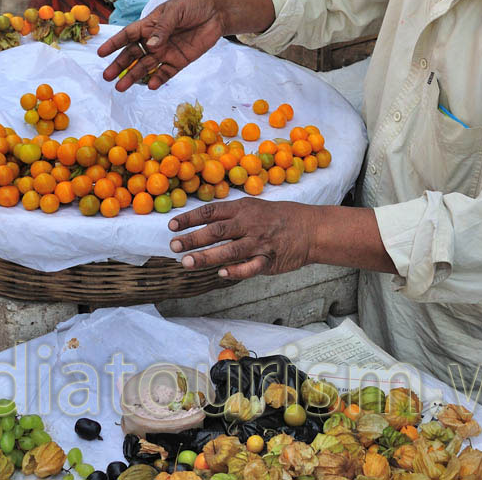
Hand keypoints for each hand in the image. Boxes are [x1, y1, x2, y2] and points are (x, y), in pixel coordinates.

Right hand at [98, 0, 223, 90]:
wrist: (217, 12)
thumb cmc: (193, 5)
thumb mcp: (175, 11)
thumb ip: (163, 28)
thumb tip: (150, 46)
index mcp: (150, 25)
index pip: (128, 35)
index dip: (114, 43)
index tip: (101, 53)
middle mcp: (155, 40)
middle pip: (133, 54)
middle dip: (119, 65)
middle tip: (107, 76)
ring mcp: (166, 51)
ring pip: (146, 66)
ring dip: (133, 76)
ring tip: (121, 87)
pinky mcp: (180, 61)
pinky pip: (166, 72)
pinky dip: (157, 79)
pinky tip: (149, 85)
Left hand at [168, 198, 315, 279]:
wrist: (310, 228)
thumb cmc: (278, 218)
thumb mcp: (254, 207)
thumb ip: (230, 215)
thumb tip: (201, 223)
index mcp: (243, 208)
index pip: (211, 211)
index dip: (190, 218)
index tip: (172, 226)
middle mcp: (249, 224)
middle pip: (216, 231)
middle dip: (193, 238)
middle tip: (174, 246)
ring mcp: (259, 242)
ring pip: (229, 250)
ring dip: (207, 257)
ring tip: (187, 263)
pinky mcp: (269, 260)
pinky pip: (250, 267)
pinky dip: (236, 271)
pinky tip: (221, 273)